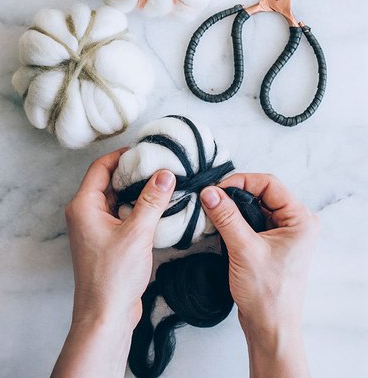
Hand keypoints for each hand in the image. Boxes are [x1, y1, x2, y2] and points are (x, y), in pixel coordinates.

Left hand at [51, 150, 175, 377]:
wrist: (105, 316)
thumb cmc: (113, 277)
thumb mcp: (137, 234)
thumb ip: (152, 201)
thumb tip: (165, 174)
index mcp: (84, 206)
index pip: (101, 167)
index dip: (122, 155)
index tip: (144, 150)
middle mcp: (86, 214)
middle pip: (109, 181)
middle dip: (133, 172)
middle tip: (158, 163)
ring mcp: (96, 228)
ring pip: (117, 199)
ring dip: (138, 191)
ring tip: (163, 182)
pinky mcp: (107, 241)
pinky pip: (122, 215)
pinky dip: (138, 208)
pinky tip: (159, 206)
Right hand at [200, 173, 318, 377]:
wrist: (270, 327)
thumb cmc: (266, 294)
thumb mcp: (244, 250)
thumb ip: (226, 217)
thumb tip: (209, 192)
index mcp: (300, 220)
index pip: (269, 184)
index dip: (241, 181)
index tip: (216, 189)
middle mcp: (296, 222)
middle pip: (262, 193)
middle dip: (235, 194)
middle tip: (211, 198)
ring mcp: (285, 233)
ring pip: (256, 206)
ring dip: (234, 207)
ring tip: (213, 209)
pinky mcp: (273, 242)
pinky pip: (253, 220)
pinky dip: (236, 219)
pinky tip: (221, 223)